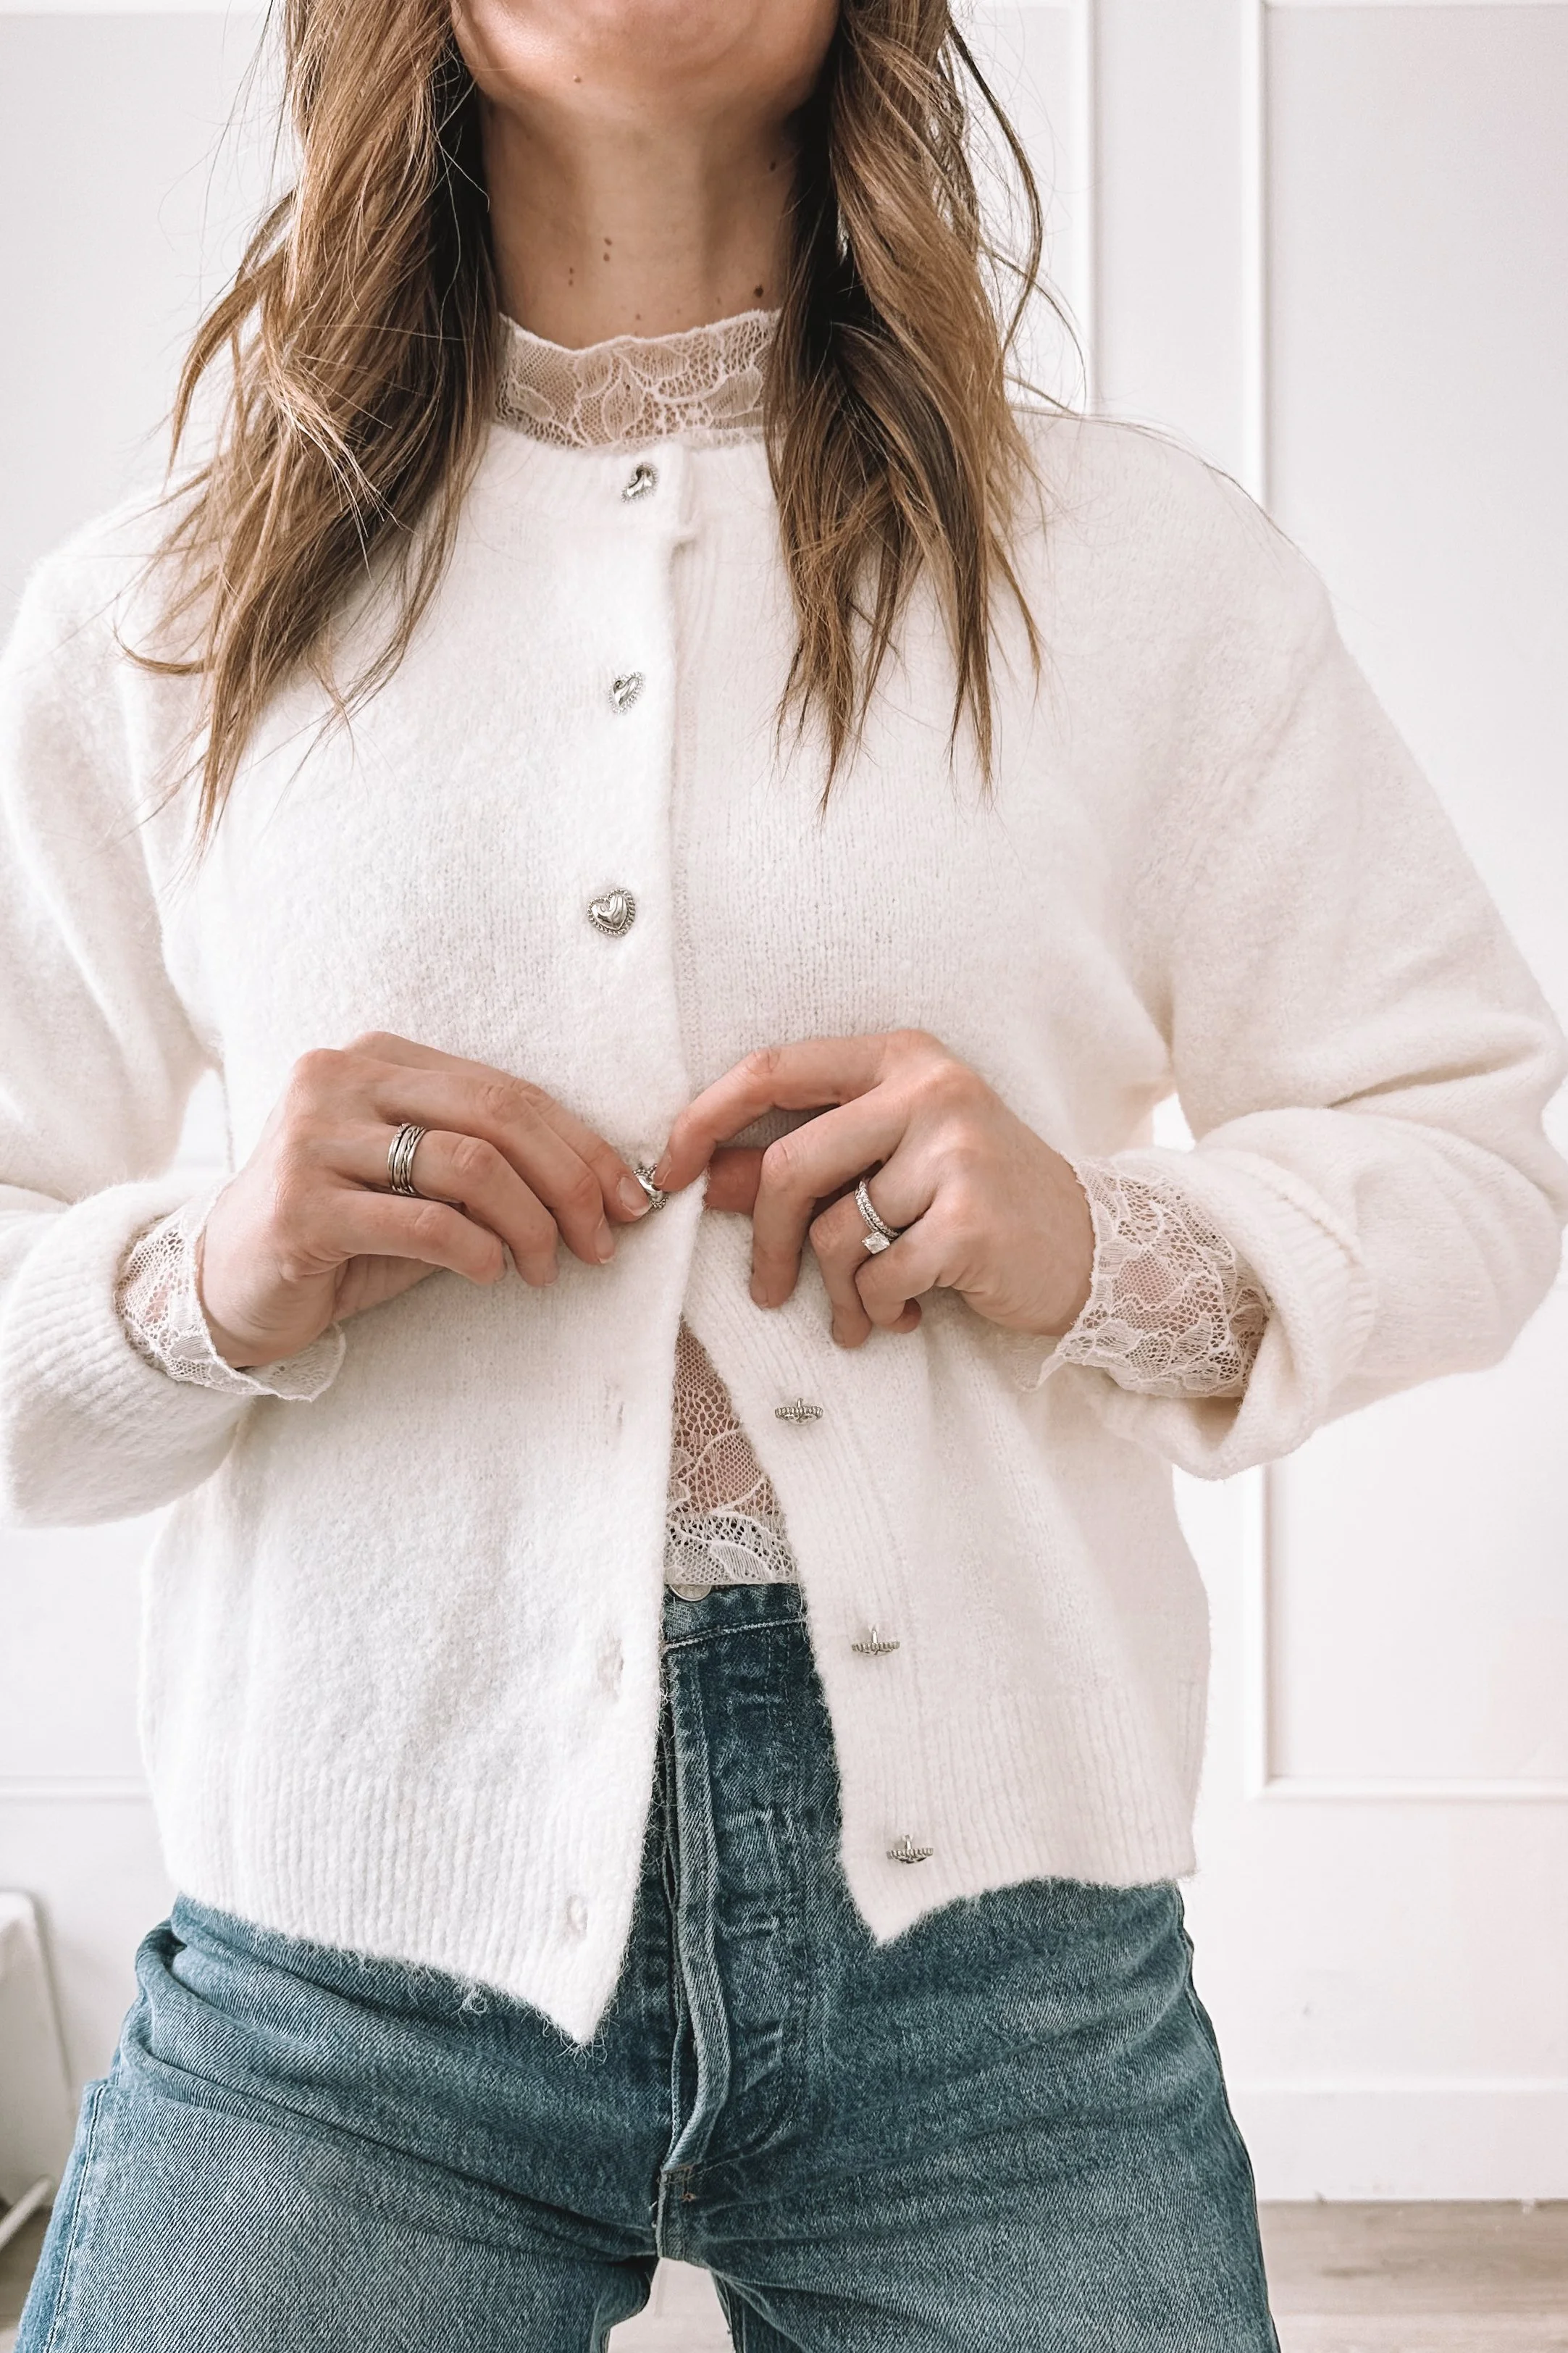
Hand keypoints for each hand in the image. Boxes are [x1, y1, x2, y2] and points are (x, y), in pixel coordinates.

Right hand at [199, 1033, 652, 1366]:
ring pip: (470, 1165)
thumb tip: (602, 1186)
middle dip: (571, 1182)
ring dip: (531, 1224)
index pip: (507, 1090)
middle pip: (496, 1116)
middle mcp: (337, 1081)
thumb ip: (487, 1163)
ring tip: (548, 1267)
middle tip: (604, 1239)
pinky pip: (422, 1222)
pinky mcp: (300, 1207)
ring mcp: (312, 1140)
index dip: (582, 1144)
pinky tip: (494, 1274)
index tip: (629, 1198)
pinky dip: (477, 1251)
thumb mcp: (417, 1182)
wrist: (228, 1284)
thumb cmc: (344, 1231)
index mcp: (376, 1059)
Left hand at [656, 1030, 1093, 1348]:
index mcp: (902, 1058)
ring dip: (833, 1291)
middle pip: (792, 1164)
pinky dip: (876, 1309)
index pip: (776, 1068)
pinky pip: (876, 1276)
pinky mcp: (971, 1219)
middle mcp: (931, 1089)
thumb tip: (712, 1179)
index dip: (706, 1118)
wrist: (1093, 1249)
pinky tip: (905, 1312)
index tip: (669, 1170)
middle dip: (767, 1241)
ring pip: (833, 1233)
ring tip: (862, 1311)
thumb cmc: (975, 1202)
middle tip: (768, 1289)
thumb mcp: (889, 1166)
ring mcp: (957, 1150)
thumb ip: (806, 1163)